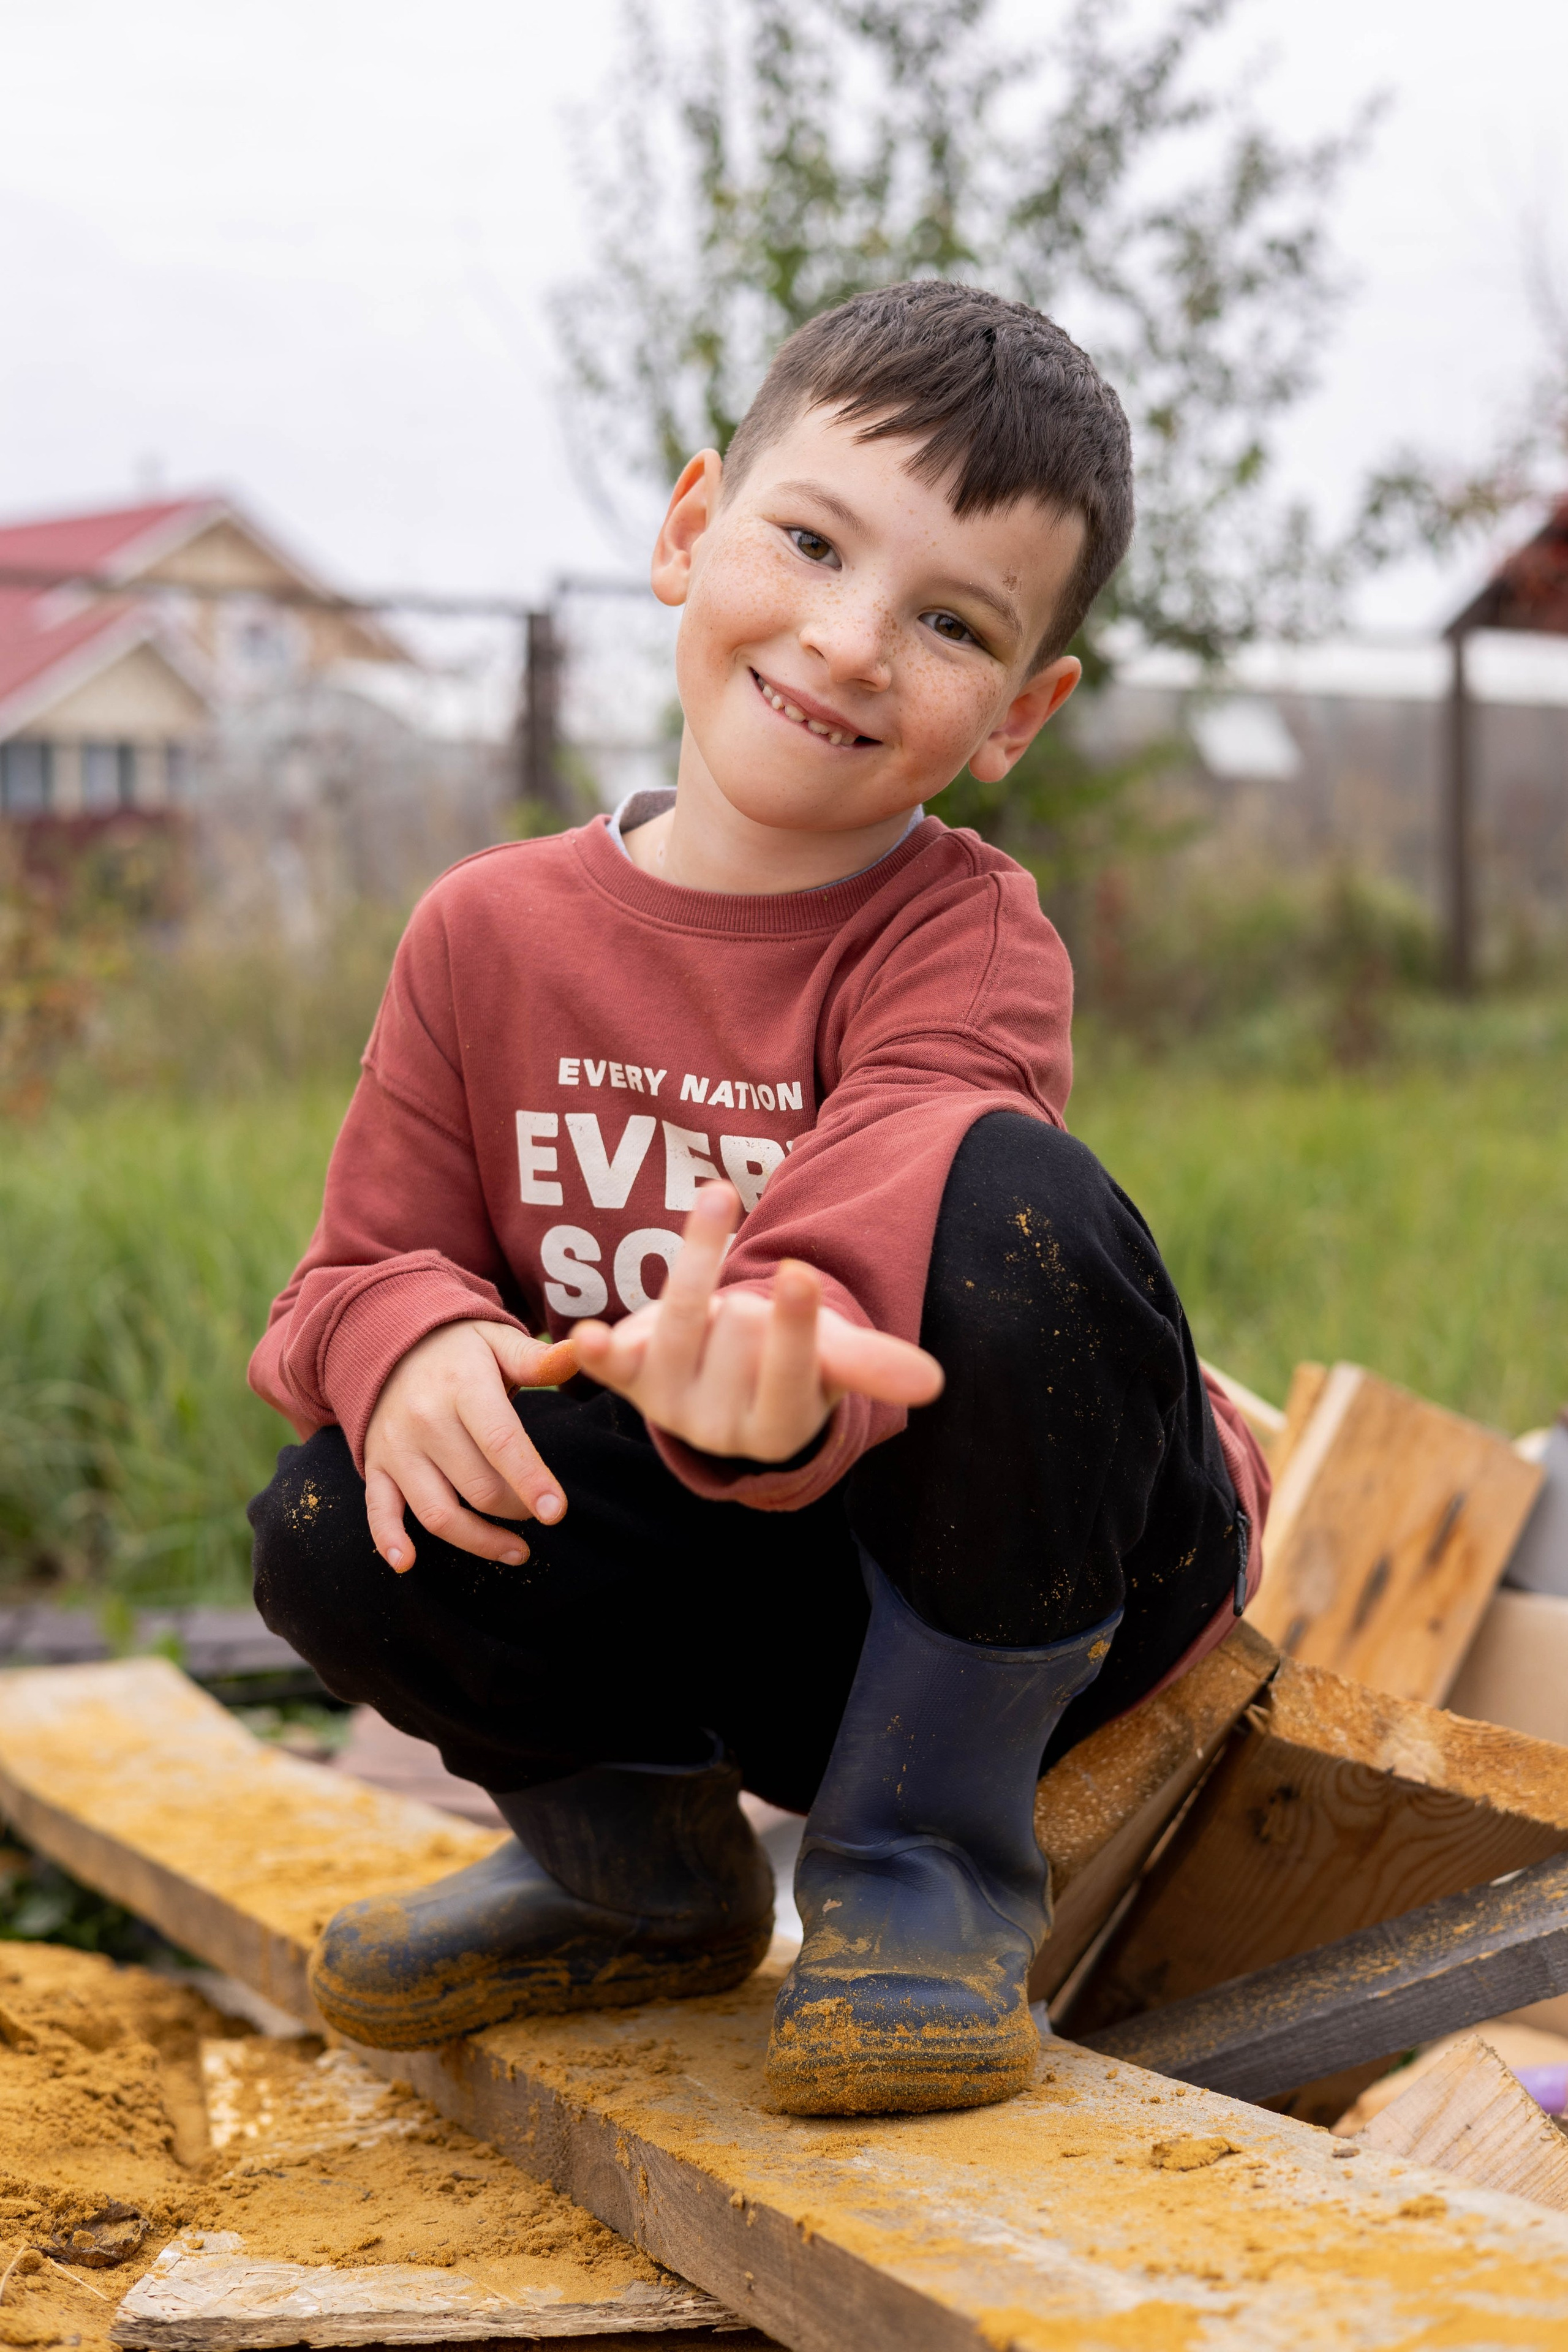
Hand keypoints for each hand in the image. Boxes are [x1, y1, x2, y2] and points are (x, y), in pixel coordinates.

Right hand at [363, 1321, 571, 1573]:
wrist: (389, 1342)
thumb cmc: (460, 1349)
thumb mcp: (497, 1340)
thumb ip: (537, 1358)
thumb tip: (582, 1353)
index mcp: (463, 1387)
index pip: (500, 1442)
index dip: (530, 1480)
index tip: (556, 1512)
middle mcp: (425, 1420)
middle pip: (476, 1487)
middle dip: (516, 1509)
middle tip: (538, 1511)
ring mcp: (397, 1447)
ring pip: (436, 1512)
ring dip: (479, 1541)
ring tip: (516, 1551)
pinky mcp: (376, 1466)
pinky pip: (378, 1510)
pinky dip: (389, 1540)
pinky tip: (407, 1563)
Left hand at [570, 1183, 942, 1461]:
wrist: (719, 1377)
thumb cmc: (786, 1359)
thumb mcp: (831, 1359)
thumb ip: (871, 1365)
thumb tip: (932, 1384)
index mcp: (778, 1430)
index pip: (788, 1376)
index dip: (792, 1325)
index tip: (797, 1273)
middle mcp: (717, 1430)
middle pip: (739, 1332)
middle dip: (756, 1298)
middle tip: (758, 1303)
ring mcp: (665, 1405)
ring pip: (683, 1320)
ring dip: (699, 1261)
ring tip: (721, 1195)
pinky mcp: (626, 1379)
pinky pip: (609, 1364)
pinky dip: (596, 1353)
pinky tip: (584, 1338)